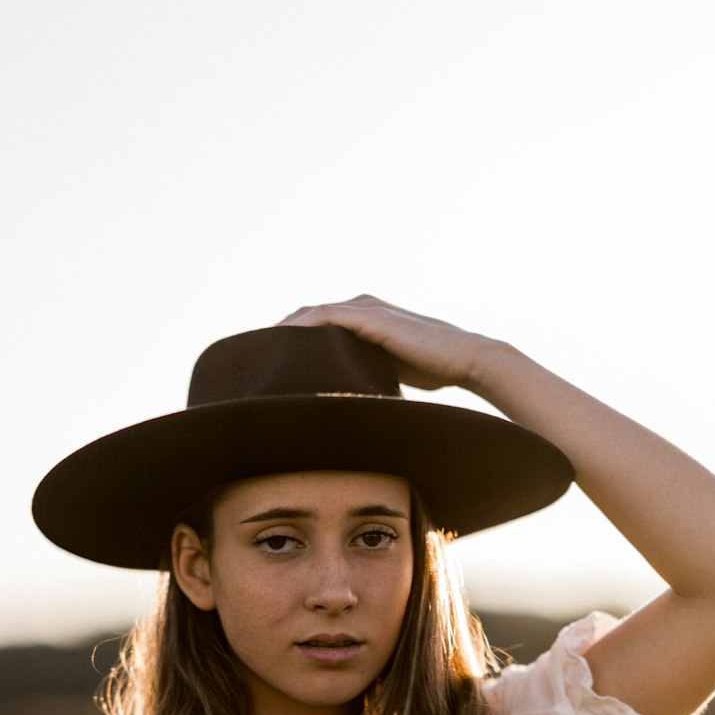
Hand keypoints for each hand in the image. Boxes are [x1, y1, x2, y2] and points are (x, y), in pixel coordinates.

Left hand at [276, 294, 502, 391]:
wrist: (465, 359)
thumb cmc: (434, 372)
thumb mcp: (388, 375)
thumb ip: (365, 378)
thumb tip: (346, 408)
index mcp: (363, 318)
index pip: (314, 325)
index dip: (287, 341)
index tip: (265, 363)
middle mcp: (360, 307)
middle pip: (304, 317)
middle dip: (275, 336)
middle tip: (249, 361)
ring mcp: (363, 308)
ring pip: (307, 316)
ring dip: (279, 332)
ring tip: (254, 355)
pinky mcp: (368, 316)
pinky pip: (321, 319)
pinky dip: (297, 331)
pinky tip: (278, 346)